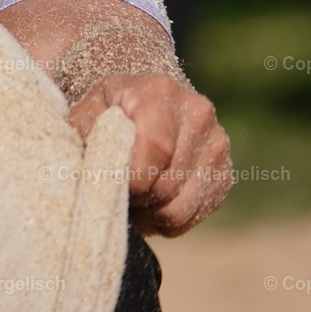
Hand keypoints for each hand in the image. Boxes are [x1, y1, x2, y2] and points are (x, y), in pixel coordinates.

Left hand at [67, 73, 231, 236]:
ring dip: (151, 214)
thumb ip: (86, 135)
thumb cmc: (108, 109)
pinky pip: (195, 213)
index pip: (156, 147)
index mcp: (159, 91)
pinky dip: (168, 220)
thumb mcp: (88, 111)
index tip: (111, 183)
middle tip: (116, 194)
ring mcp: (216, 142)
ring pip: (181, 206)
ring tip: (131, 201)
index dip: (131, 178)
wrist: (142, 99)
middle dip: (136, 199)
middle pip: (167, 183)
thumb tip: (96, 172)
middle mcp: (197, 112)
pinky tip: (150, 204)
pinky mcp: (224, 169)